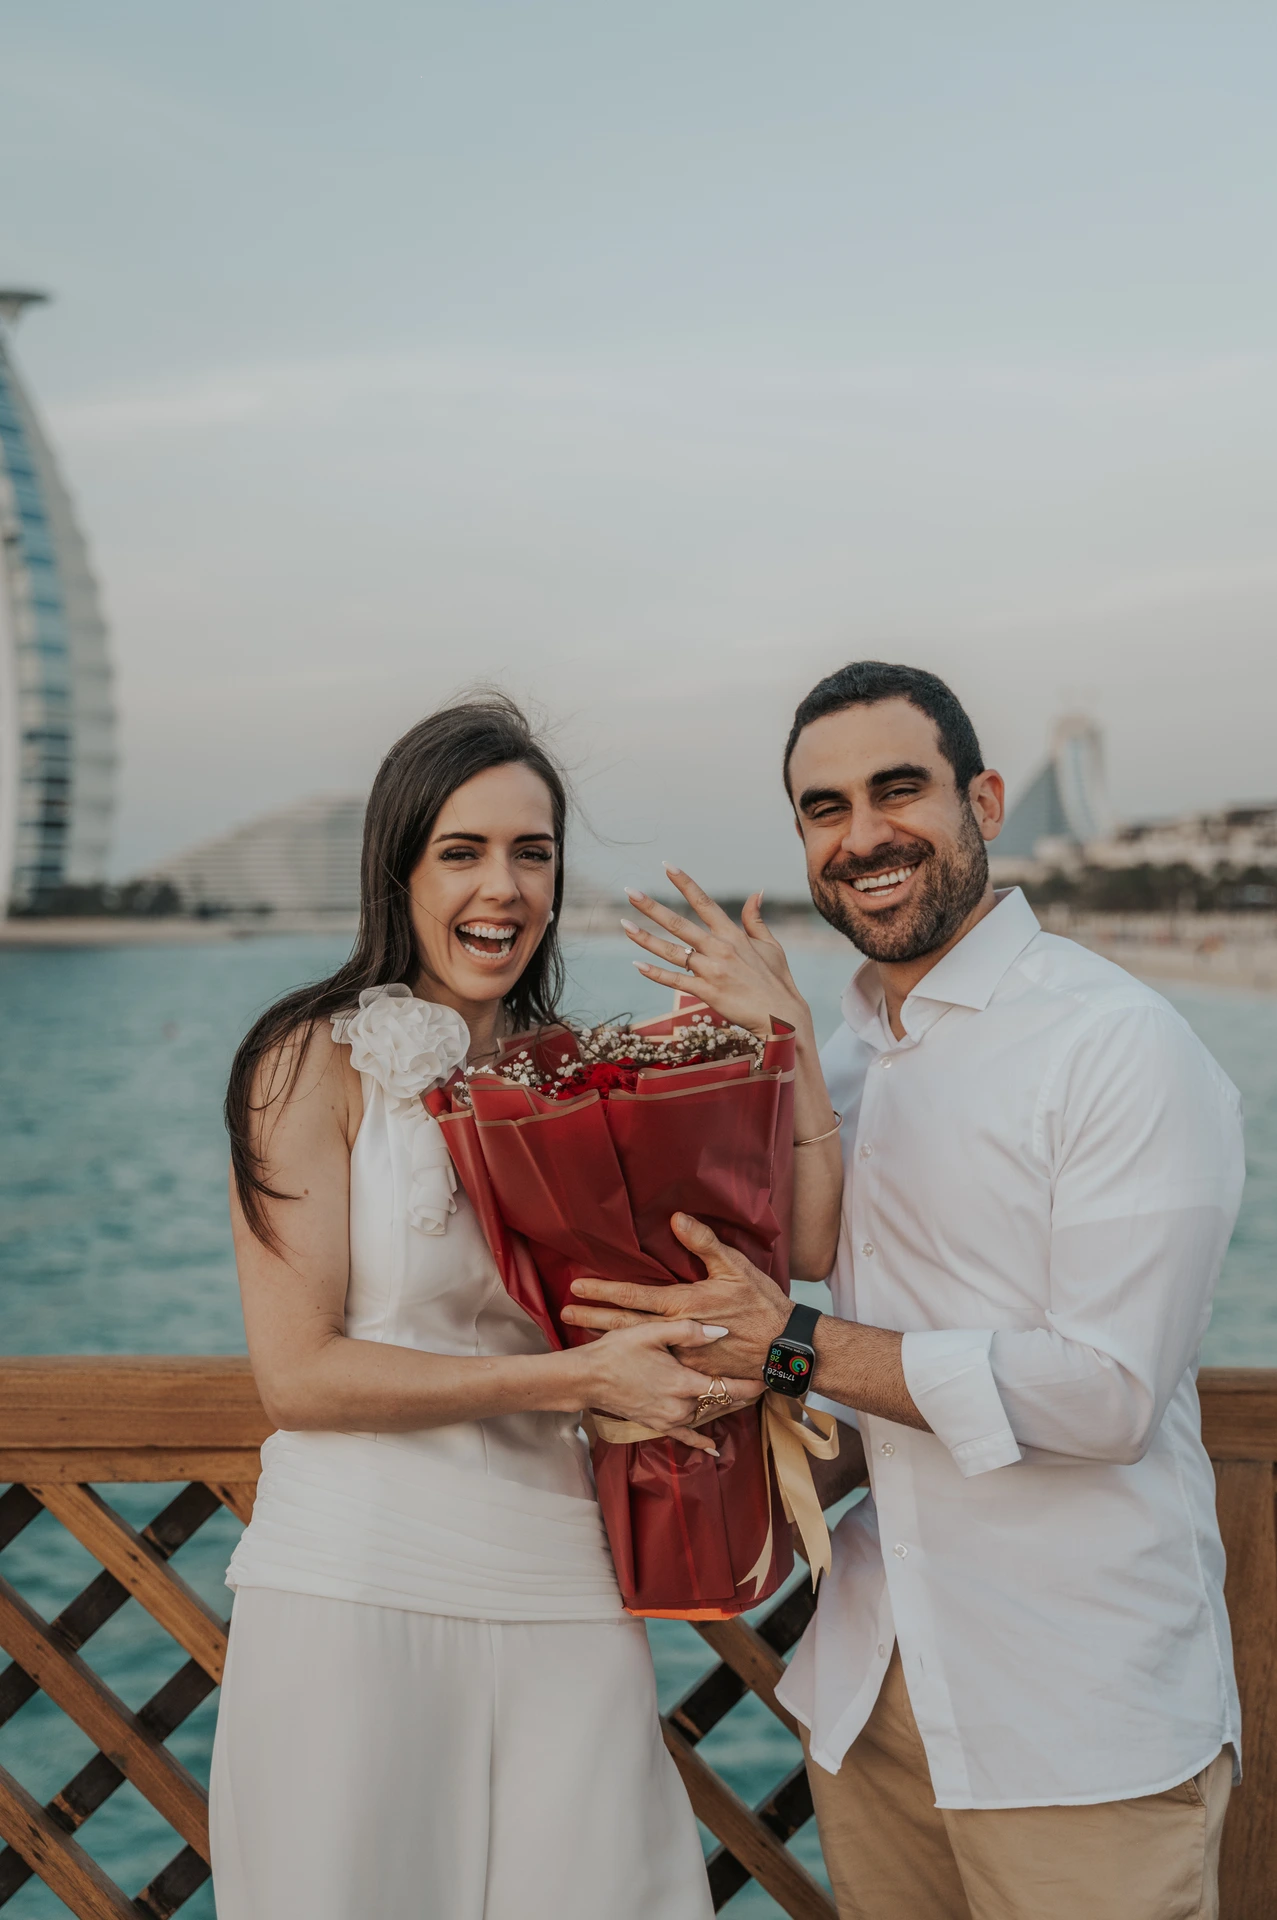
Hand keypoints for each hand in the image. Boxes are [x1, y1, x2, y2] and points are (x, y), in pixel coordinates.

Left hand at [562, 1212, 789, 1382]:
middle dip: (593, 1318)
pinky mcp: (692, 1371)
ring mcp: (682, 1355)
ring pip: (638, 1347)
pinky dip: (635, 1359)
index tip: (577, 1287)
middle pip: (625, 1325)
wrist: (783, 1347)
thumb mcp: (735, 1266)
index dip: (604, 1290)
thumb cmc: (761, 1304)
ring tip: (581, 1334)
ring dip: (608, 1338)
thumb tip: (676, 1219)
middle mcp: (676, 1332)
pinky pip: (658, 1364)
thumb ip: (703, 1242)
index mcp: (683, 1305)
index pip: (634, 1296)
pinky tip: (620, 1357)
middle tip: (565, 1314)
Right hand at [577, 1317, 760, 1455]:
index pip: (726, 1386)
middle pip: (719, 1402)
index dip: (749, 1384)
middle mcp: (679, 1406)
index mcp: (682, 1382)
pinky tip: (712, 1448)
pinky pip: (684, 1435)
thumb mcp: (651, 1331)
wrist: (587, 1377)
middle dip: (741, 1394)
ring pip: (705, 1415)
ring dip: (723, 1407)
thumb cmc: (617, 1350)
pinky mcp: (656, 1425)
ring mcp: (668, 1418)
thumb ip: (688, 1331)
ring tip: (743, 1398)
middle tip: (761, 1383)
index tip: (767, 1378)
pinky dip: (699, 1441)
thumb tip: (722, 1332)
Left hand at [621, 865, 810, 1043]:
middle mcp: (719, 948)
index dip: (684, 883)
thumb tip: (756, 892)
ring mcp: (711, 970)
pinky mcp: (707, 992)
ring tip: (624, 925)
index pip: (704, 902)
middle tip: (630, 892)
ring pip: (671, 951)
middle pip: (678, 923)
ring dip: (645, 938)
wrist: (781, 1015)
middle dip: (652, 907)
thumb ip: (755, 919)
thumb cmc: (777, 980)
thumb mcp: (770, 945)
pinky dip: (655, 974)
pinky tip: (637, 964)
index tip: (667, 866)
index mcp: (732, 934)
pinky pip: (675, 981)